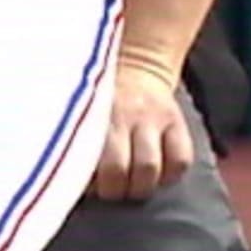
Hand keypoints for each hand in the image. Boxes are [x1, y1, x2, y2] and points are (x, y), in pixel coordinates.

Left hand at [90, 60, 195, 200]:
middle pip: (118, 169)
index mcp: (95, 113)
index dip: (87, 183)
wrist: (139, 60)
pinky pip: (181, 160)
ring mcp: (153, 118)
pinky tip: (159, 175)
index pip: (87, 160)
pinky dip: (170, 175)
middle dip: (114, 190)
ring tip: (135, 186)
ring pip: (149, 168)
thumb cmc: (104, 97)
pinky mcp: (177, 122)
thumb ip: (78, 138)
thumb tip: (69, 176)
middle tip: (112, 190)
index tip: (84, 185)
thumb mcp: (86, 109)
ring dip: (141, 187)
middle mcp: (125, 115)